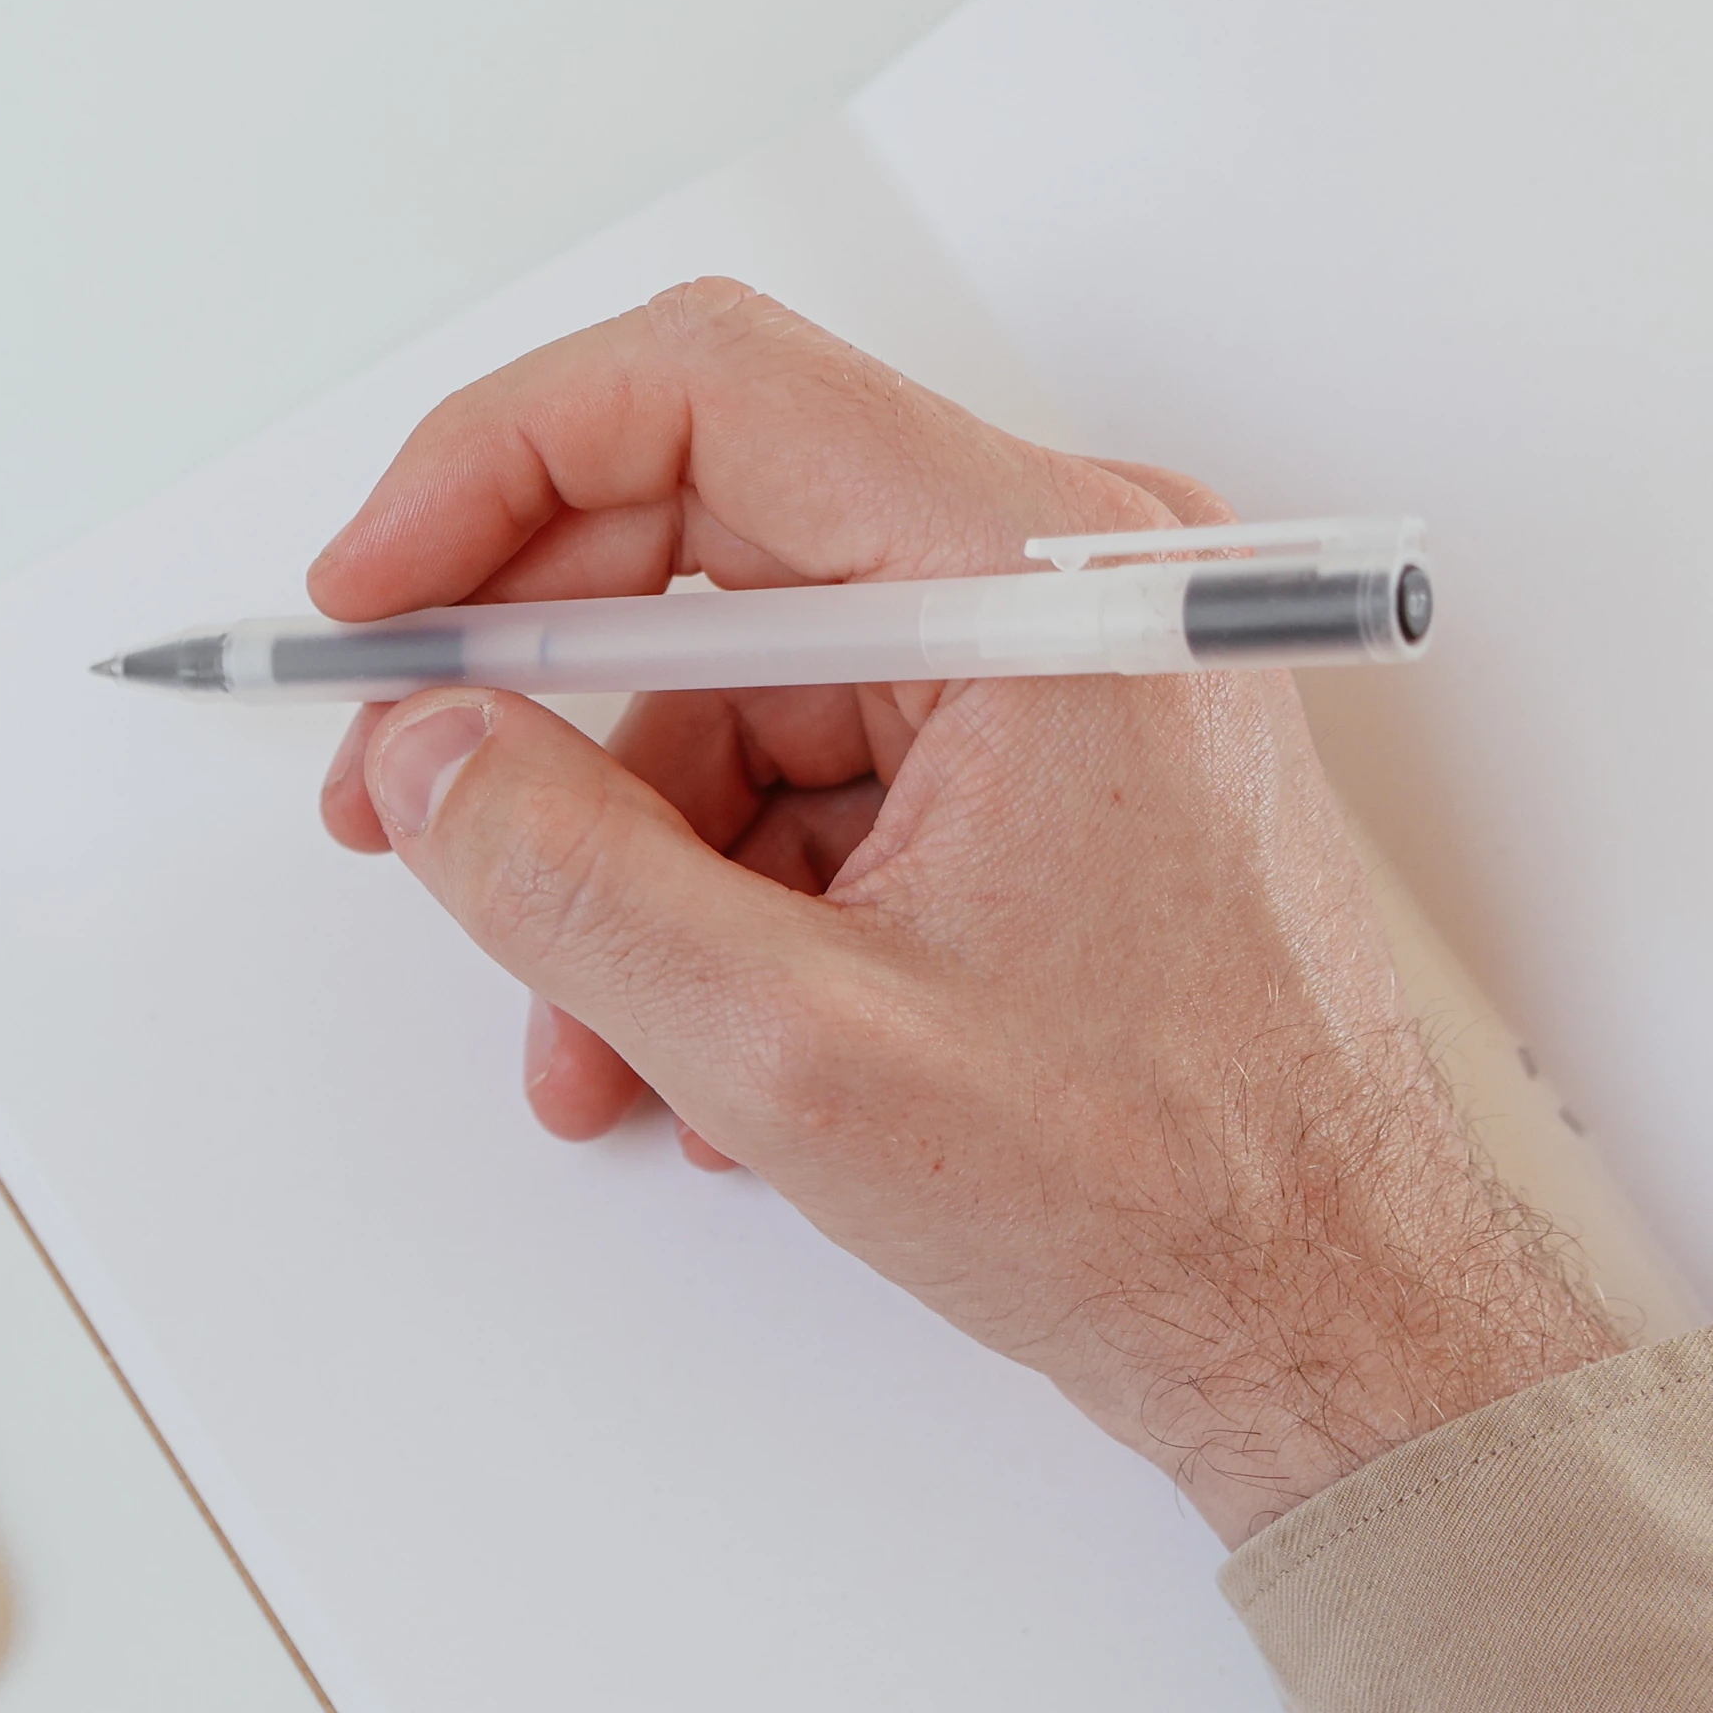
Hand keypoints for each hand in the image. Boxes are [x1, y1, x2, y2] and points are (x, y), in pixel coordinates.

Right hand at [307, 281, 1616, 1542]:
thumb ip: (573, 879)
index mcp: (1040, 577)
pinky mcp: (1047, 761)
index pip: (706, 393)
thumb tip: (429, 757)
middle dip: (531, 693)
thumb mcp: (799, 1046)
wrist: (1337, 1319)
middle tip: (406, 806)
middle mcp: (1064, 577)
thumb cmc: (1166, 1186)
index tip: (376, 603)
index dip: (493, 474)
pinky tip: (701, 1049)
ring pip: (739, 685)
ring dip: (623, 858)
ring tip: (589, 1040)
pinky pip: (813, 774)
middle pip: (706, 533)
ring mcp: (1062, 668)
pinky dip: (719, 900)